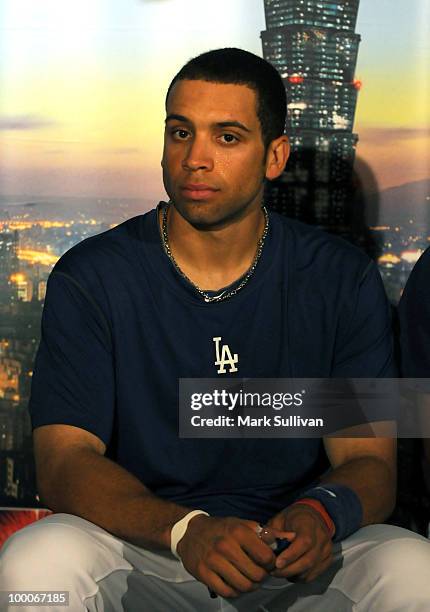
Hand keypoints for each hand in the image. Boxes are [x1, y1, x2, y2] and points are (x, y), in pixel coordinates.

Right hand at [176, 514, 292, 597]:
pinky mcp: (203, 573)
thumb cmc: (222, 528)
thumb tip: (291, 538)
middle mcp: (226, 545)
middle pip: (256, 575)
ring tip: (249, 579)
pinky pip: (227, 591)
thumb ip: (268, 533)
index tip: (268, 563)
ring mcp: (213, 561)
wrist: (190, 532)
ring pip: (243, 586)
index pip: (266, 556)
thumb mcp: (243, 525)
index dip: (271, 563)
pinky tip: (236, 584)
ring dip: (250, 587)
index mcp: (238, 531)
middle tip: (259, 573)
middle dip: (262, 577)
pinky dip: (236, 592)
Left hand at [266, 504, 332, 582]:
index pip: (304, 542)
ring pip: (311, 570)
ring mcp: (326, 549)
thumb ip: (273, 532)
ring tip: (280, 572)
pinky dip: (300, 577)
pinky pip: (314, 575)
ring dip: (293, 575)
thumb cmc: (293, 518)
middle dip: (289, 570)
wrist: (313, 516)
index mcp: (309, 523)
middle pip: (308, 560)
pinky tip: (291, 572)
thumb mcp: (280, 519)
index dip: (291, 555)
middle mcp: (321, 537)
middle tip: (273, 572)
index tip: (277, 563)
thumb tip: (264, 547)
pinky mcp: (328, 559)